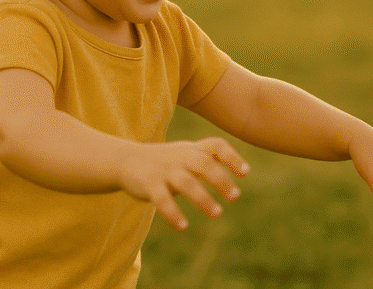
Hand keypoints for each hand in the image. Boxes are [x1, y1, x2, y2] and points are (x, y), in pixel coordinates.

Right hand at [117, 137, 248, 229]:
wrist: (126, 160)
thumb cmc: (167, 161)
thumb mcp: (188, 155)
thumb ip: (210, 161)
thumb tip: (240, 175)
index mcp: (193, 150)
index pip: (216, 146)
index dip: (232, 157)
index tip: (246, 173)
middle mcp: (181, 157)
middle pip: (204, 164)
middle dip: (221, 180)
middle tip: (235, 197)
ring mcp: (164, 170)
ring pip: (186, 183)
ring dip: (203, 198)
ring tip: (217, 213)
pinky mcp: (149, 185)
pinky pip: (161, 199)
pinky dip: (173, 213)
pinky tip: (183, 226)